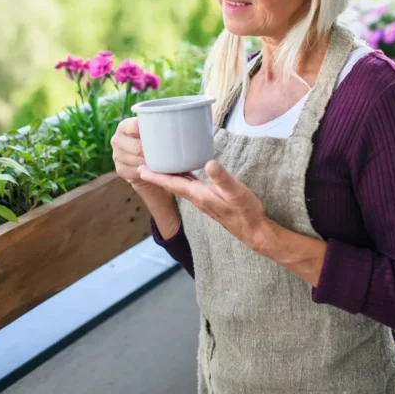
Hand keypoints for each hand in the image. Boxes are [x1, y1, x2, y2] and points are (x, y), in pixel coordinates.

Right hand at [110, 118, 168, 197]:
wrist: (147, 164)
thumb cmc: (156, 143)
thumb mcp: (156, 133)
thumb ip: (162, 128)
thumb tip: (187, 125)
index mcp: (124, 126)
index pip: (134, 126)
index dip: (148, 130)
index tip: (162, 133)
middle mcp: (117, 139)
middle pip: (137, 147)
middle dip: (153, 152)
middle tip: (168, 154)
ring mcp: (117, 156)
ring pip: (138, 161)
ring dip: (152, 164)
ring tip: (165, 163)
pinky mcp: (120, 170)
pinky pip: (137, 172)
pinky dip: (148, 173)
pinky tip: (156, 171)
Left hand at [139, 160, 267, 250]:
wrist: (253, 230)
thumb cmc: (245, 212)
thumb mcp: (236, 192)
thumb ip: (222, 178)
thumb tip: (209, 163)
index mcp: (199, 194)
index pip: (172, 183)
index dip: (156, 176)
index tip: (141, 169)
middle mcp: (197, 198)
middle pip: (172, 184)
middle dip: (157, 175)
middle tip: (143, 164)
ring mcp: (203, 199)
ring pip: (180, 185)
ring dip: (169, 176)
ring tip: (160, 165)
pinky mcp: (210, 199)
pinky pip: (190, 185)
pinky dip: (183, 177)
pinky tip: (186, 171)